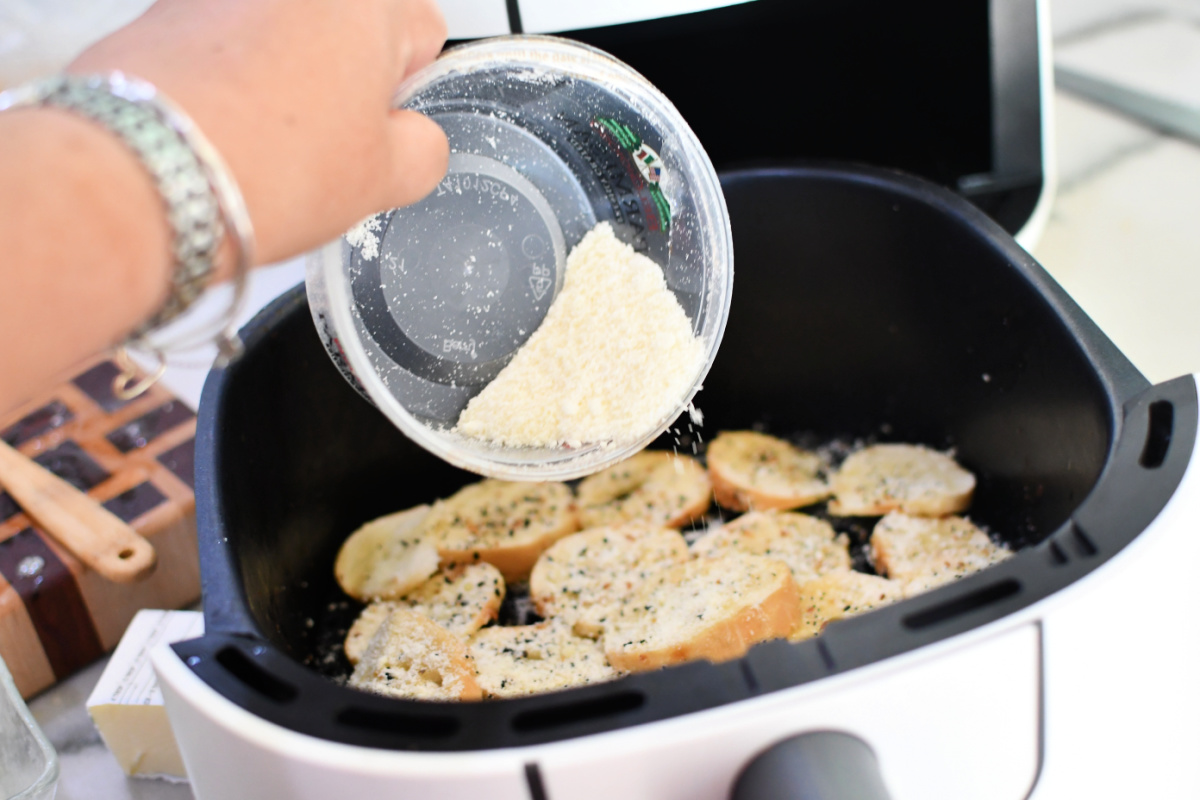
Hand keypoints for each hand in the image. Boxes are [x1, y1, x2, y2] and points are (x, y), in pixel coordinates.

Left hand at [70, 0, 449, 265]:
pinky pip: (222, 44)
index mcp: (364, 0)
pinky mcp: (166, 12)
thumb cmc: (259, 165)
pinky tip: (223, 137)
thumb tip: (416, 143)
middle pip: (348, 30)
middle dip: (344, 83)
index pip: (426, 32)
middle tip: (328, 148)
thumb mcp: (381, 181)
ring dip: (286, 82)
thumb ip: (422, 152)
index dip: (409, 91)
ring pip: (283, 38)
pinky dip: (231, 83)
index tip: (385, 131)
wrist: (142, 177)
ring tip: (267, 148)